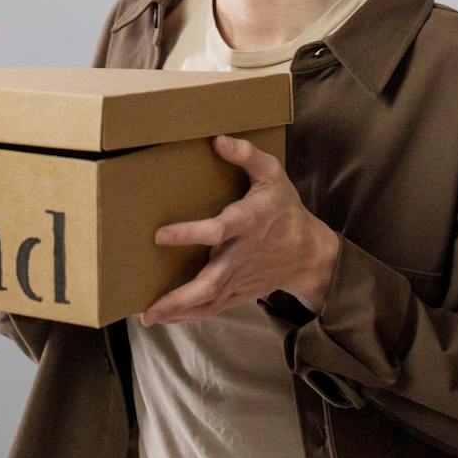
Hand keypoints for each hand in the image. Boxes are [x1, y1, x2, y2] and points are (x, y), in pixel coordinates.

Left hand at [139, 134, 339, 326]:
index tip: (159, 236)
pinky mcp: (239, 292)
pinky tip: (167, 318)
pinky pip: (213, 308)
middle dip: (180, 296)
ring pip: (209, 301)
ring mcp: (240, 277)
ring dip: (179, 311)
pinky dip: (190, 316)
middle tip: (149, 306)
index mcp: (249, 222)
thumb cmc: (284, 208)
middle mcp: (242, 254)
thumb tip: (217, 139)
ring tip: (149, 316)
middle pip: (211, 280)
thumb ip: (246, 155)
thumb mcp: (273, 173)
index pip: (218, 230)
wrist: (308, 252)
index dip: (189, 234)